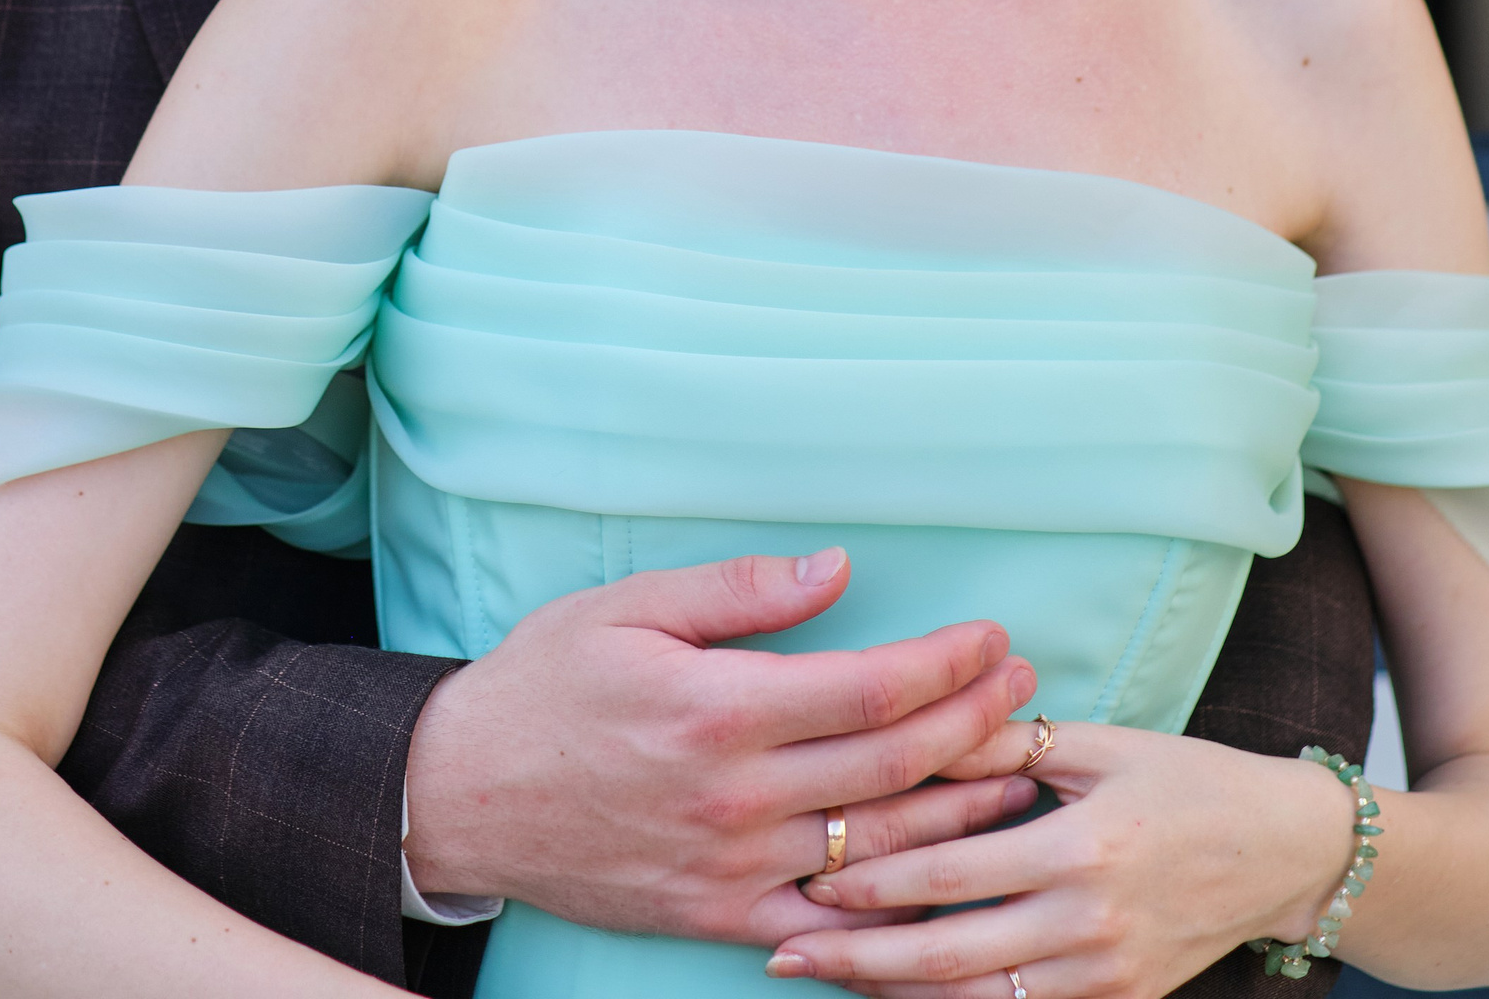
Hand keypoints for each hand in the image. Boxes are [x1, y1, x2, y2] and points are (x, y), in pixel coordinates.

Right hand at [403, 547, 1038, 944]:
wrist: (464, 793)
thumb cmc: (545, 684)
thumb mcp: (629, 607)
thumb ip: (740, 591)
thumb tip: (838, 569)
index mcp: (718, 710)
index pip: (870, 689)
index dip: (946, 663)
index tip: (992, 636)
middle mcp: (736, 796)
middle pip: (893, 766)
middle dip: (974, 720)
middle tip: (1024, 685)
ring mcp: (732, 867)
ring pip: (878, 846)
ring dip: (961, 808)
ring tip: (1017, 768)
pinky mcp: (720, 914)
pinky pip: (830, 919)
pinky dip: (895, 903)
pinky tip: (944, 876)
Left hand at [765, 718, 1356, 991]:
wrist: (1283, 852)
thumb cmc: (1186, 780)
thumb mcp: (1101, 744)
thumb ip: (1008, 743)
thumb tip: (920, 724)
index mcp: (1083, 848)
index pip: (956, 869)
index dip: (878, 878)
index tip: (810, 875)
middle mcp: (1090, 924)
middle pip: (953, 954)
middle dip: (862, 957)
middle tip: (785, 949)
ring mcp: (1107, 978)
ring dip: (897, 994)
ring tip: (826, 977)